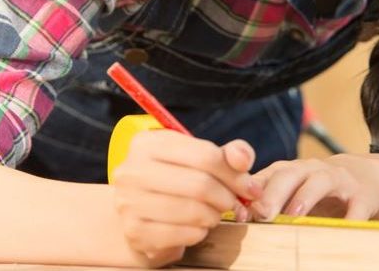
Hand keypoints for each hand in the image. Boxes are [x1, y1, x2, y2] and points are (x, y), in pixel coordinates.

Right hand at [111, 130, 261, 265]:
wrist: (141, 215)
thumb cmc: (175, 183)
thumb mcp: (199, 160)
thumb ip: (227, 155)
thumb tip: (242, 158)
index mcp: (147, 143)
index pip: (204, 155)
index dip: (235, 173)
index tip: (250, 187)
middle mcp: (131, 170)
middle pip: (200, 184)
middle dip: (226, 197)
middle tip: (233, 204)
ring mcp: (129, 202)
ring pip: (193, 210)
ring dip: (214, 216)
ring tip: (214, 214)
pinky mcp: (134, 231)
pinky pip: (183, 234)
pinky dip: (199, 233)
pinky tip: (197, 227)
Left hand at [247, 153, 378, 221]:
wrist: (364, 177)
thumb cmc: (315, 189)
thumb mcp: (291, 192)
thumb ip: (266, 202)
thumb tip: (239, 216)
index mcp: (289, 170)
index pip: (265, 175)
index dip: (250, 190)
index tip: (239, 210)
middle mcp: (311, 170)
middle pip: (289, 174)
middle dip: (274, 192)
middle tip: (262, 212)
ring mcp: (338, 180)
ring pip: (320, 182)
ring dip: (306, 196)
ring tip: (294, 215)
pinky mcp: (362, 194)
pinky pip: (357, 205)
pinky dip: (351, 218)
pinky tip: (342, 228)